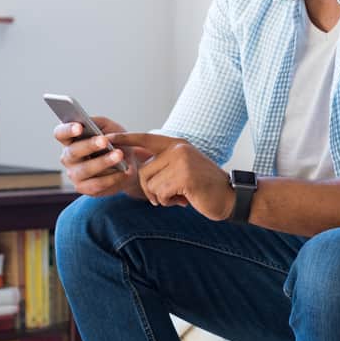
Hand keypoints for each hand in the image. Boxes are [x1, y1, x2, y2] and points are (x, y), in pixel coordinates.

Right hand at [53, 116, 151, 198]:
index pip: (61, 133)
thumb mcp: (109, 127)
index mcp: (70, 139)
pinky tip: (122, 172)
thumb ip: (99, 123)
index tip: (80, 127)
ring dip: (103, 162)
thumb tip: (92, 124)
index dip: (68, 129)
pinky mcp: (84, 188)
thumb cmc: (114, 141)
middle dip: (89, 146)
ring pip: (85, 169)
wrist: (128, 162)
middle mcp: (68, 157)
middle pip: (73, 151)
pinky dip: (111, 178)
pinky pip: (96, 185)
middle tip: (104, 141)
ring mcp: (74, 174)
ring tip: (119, 155)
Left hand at [108, 133, 234, 220]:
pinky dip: (168, 202)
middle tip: (169, 197)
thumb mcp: (183, 170)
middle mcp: (178, 148)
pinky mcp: (184, 176)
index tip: (109, 138)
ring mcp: (182, 160)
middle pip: (143, 171)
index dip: (126, 139)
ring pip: (150, 184)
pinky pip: (160, 194)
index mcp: (176, 144)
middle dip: (151, 190)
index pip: (146, 138)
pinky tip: (183, 200)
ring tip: (179, 197)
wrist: (230, 197)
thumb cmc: (203, 188)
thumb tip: (138, 171)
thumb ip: (164, 165)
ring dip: (160, 197)